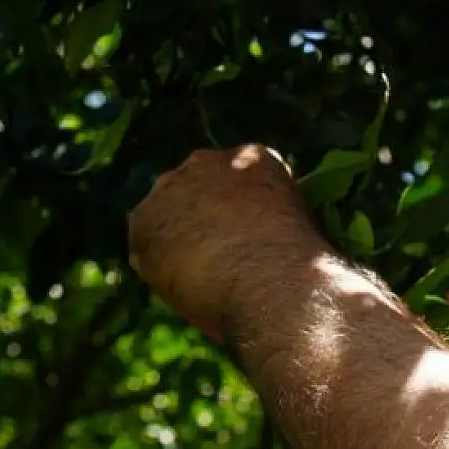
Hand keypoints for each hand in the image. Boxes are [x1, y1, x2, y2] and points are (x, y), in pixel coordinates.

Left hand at [127, 145, 326, 339]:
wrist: (273, 285)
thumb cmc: (304, 270)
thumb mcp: (305, 232)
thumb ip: (279, 221)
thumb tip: (270, 243)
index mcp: (254, 157)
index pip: (239, 179)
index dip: (243, 212)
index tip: (251, 240)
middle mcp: (206, 161)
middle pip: (198, 187)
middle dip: (204, 216)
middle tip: (220, 258)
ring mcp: (170, 189)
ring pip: (168, 214)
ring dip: (180, 240)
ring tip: (202, 280)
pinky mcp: (144, 223)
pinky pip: (148, 248)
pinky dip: (163, 269)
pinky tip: (189, 291)